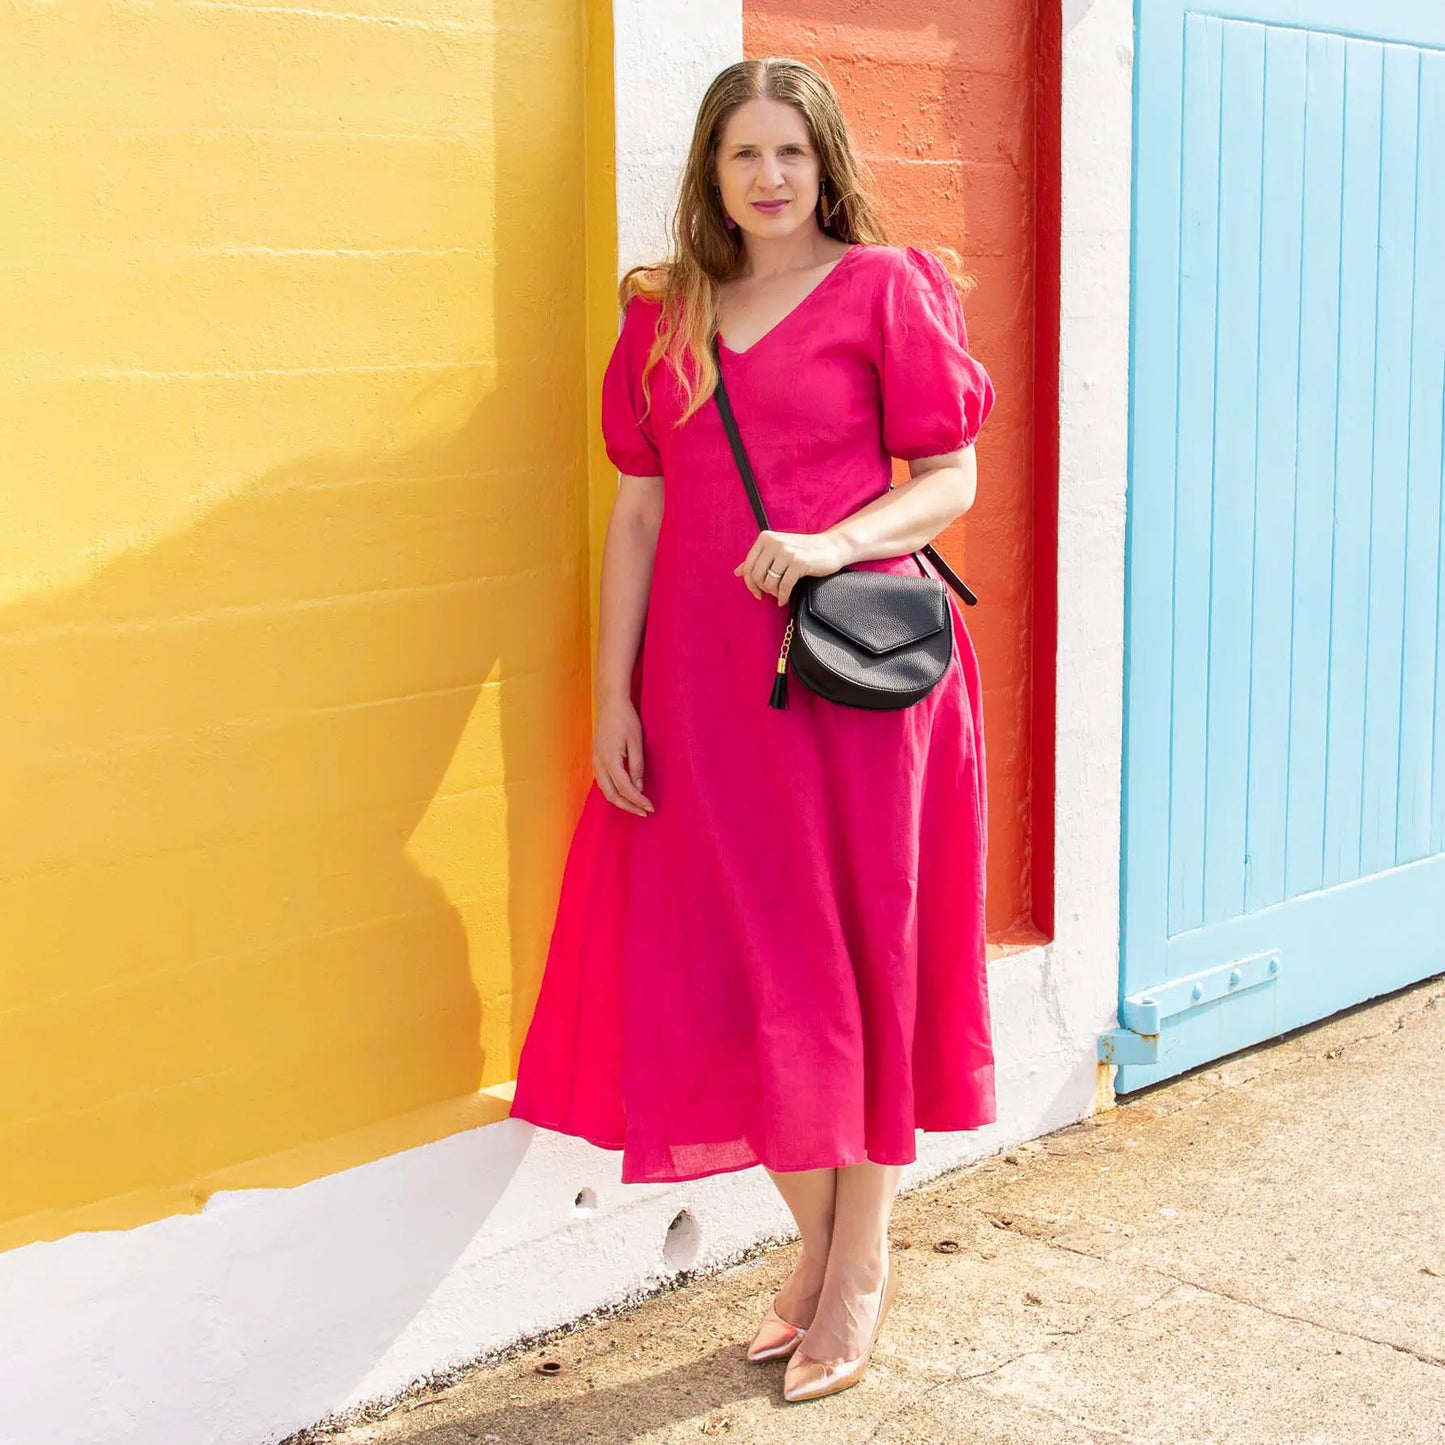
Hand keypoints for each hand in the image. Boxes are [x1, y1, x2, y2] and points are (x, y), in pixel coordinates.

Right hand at [593, 695, 653, 816]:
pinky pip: (602, 781)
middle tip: (644, 812)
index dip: (638, 801)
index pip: (625, 789)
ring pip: (605, 790)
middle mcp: (599, 764)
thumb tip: (639, 787)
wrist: (610, 703)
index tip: (650, 808)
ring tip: (635, 805)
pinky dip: (613, 791)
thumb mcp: (636, 742)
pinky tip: (623, 792)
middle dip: (628, 806)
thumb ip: (637, 766)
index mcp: (610, 761)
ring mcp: (595, 761)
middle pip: (612, 795)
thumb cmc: (625, 719)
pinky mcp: (596, 758)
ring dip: (620, 801)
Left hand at [734, 529, 850, 605]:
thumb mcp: (778, 550)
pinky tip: (785, 599)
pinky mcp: (799, 563)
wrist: (831, 547)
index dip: (750, 584)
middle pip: (756, 576)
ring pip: (769, 582)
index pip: (748, 567)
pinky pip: (784, 586)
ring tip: (780, 594)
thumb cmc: (803, 550)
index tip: (757, 593)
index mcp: (765, 538)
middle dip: (763, 589)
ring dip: (774, 593)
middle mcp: (774, 543)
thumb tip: (737, 572)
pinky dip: (783, 596)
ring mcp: (787, 552)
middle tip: (771, 594)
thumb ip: (757, 559)